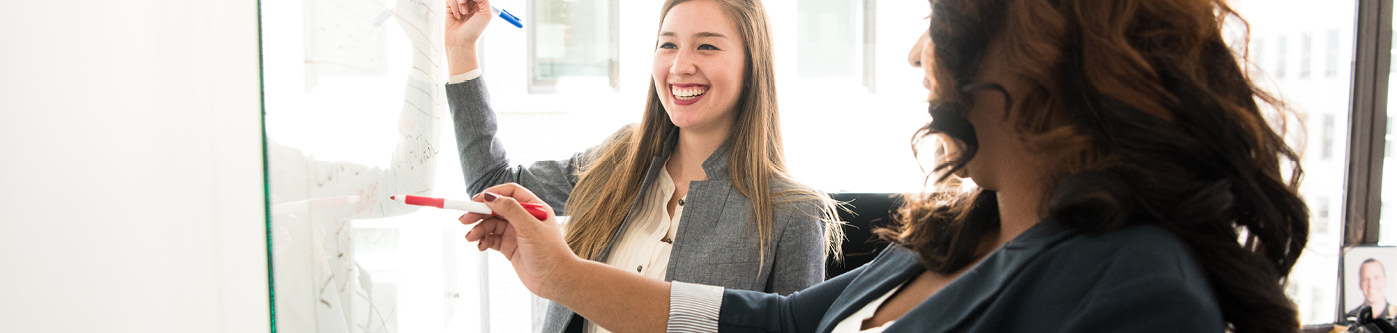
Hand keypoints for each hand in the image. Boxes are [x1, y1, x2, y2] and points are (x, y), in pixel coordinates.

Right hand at [445, 0, 491, 74]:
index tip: (473, 1)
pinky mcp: (450, 7)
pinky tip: (457, 16)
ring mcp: (460, 4)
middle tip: (464, 3)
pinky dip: (454, 6)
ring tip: (462, 14)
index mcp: (481, 3)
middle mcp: (471, 2)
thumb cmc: (474, 31)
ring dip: (459, 2)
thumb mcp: (486, 13)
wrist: (460, 42)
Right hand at [460, 183, 576, 297]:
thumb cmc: (550, 253)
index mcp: (534, 208)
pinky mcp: (510, 247)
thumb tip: (490, 196)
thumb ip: (510, 210)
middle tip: (464, 220)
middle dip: (479, 213)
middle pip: (497, 208)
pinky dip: (484, 240)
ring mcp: (516, 233)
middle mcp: (524, 218)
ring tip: (470, 238)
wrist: (556, 281)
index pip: (510, 193)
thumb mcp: (529, 227)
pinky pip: (492, 239)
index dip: (492, 194)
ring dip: (479, 229)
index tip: (476, 200)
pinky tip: (480, 246)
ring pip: (492, 225)